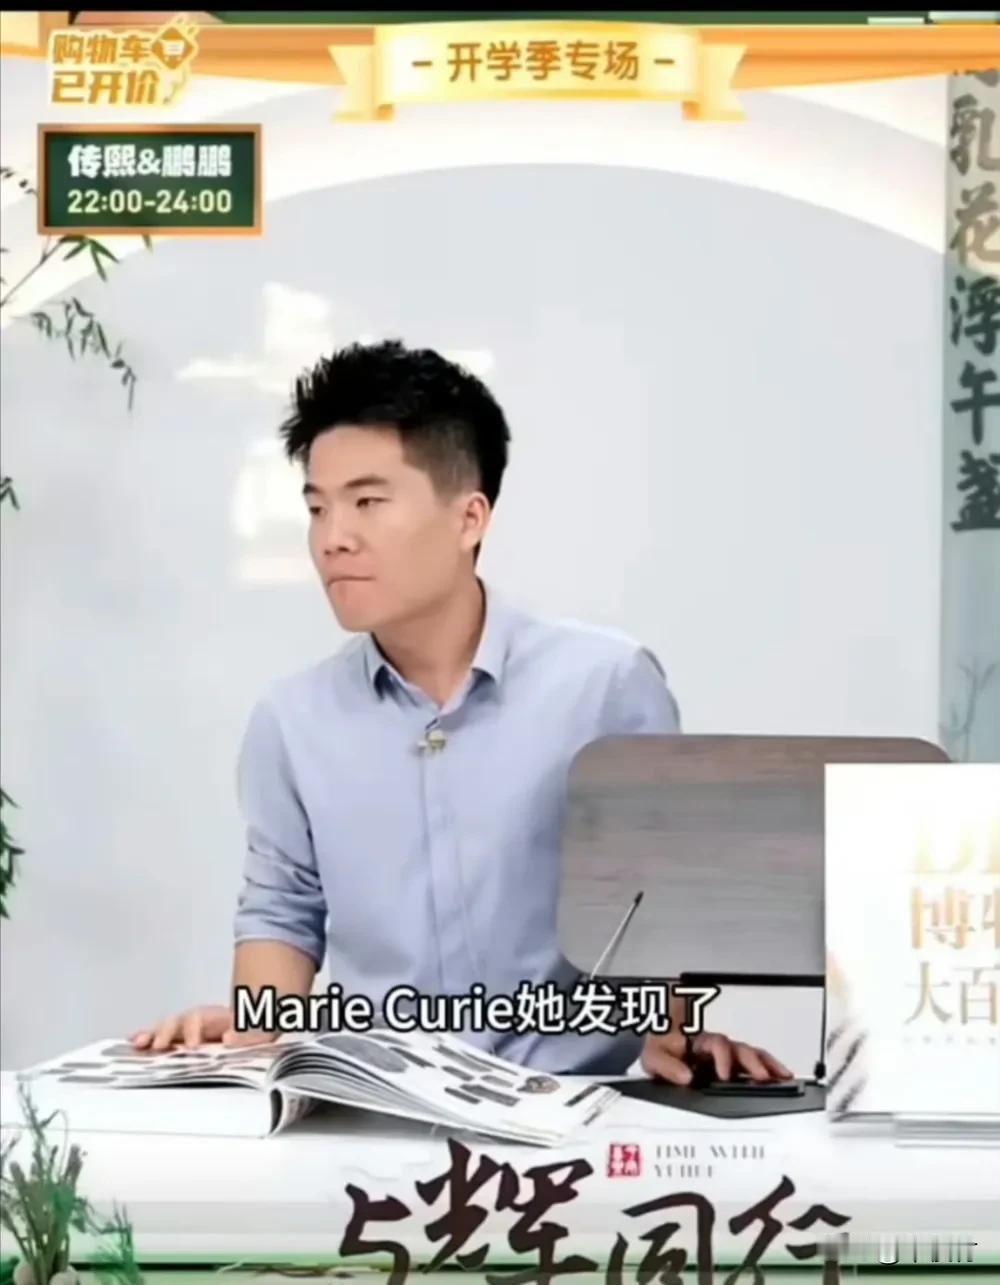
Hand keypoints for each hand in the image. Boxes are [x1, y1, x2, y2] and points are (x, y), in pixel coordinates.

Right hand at [129, 1005, 276, 1051]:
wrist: (250, 1028)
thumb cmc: (250, 1031)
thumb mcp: (258, 1031)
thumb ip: (247, 1035)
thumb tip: (229, 1039)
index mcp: (215, 1016)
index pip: (198, 1018)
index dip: (193, 1031)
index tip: (192, 1046)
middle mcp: (196, 1020)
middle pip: (177, 1021)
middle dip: (166, 1033)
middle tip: (160, 1047)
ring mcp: (185, 1029)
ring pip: (164, 1028)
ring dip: (151, 1035)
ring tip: (139, 1044)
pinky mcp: (178, 1040)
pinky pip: (159, 1037)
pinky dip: (146, 1039)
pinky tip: (134, 1044)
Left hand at [641, 1027, 792, 1084]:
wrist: (661, 1049)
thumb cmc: (660, 1049)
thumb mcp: (655, 1057)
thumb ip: (668, 1065)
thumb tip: (686, 1076)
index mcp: (700, 1041)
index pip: (716, 1043)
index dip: (722, 1057)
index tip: (725, 1074)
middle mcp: (717, 1046)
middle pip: (740, 1048)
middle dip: (753, 1061)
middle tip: (763, 1076)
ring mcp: (727, 1056)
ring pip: (752, 1055)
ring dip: (767, 1064)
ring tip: (783, 1076)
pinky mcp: (733, 1068)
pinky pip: (755, 1065)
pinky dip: (769, 1070)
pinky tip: (782, 1078)